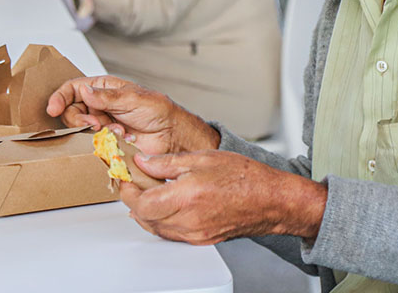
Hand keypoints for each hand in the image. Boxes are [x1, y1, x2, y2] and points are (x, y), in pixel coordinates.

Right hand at [45, 75, 219, 156]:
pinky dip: (103, 144)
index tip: (53, 108)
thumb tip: (85, 91)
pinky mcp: (106, 142)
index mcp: (103, 89)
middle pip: (71, 112)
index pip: (73, 89)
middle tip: (96, 125)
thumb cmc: (158, 111)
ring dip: (95, 133)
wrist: (172, 136)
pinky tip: (121, 140)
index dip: (60, 98)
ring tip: (116, 132)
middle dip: (79, 120)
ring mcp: (101, 125)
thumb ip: (107, 97)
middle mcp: (99, 106)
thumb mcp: (134, 98)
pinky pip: (92, 145)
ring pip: (80, 130)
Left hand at [120, 151, 327, 244]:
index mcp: (187, 196)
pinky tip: (164, 206)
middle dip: (133, 200)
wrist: (271, 200)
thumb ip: (167, 162)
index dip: (128, 191)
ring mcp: (195, 234)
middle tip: (132, 182)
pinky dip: (161, 221)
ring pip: (156, 228)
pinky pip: (171, 234)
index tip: (125, 178)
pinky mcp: (201, 240)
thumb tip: (143, 161)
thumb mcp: (202, 157)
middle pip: (145, 218)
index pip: (142, 203)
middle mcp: (189, 220)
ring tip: (147, 192)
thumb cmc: (245, 177)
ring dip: (146, 212)